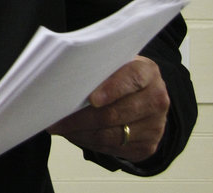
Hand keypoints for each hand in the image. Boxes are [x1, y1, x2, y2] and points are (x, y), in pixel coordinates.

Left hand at [47, 56, 169, 162]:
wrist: (142, 95)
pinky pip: (113, 148)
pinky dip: (89, 142)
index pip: (131, 78)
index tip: (91, 98)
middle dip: (80, 118)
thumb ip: (97, 69)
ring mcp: (155, 126)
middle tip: (56, 117)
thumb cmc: (119, 75)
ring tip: (60, 127)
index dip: (111, 89)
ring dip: (80, 133)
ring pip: (111, 135)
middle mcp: (156, 99)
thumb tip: (65, 80)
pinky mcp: (147, 146)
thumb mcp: (113, 63)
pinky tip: (75, 134)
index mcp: (147, 72)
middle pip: (115, 113)